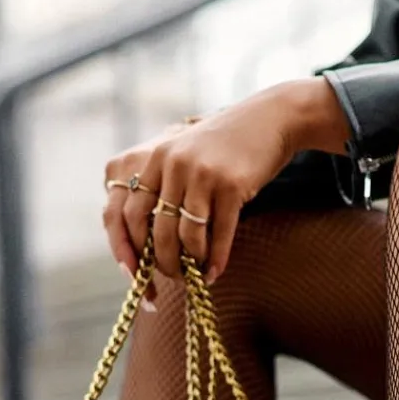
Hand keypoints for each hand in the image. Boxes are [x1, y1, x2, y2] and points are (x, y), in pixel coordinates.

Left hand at [102, 78, 349, 290]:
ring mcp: (204, 174)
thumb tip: (149, 244)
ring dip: (192, 265)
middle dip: (164, 264)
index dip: (129, 249)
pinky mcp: (232, 185)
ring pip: (188, 237)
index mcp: (156, 159)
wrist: (269, 121)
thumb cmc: (225, 149)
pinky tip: (216, 273)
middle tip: (174, 278)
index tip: (135, 273)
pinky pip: (220, 235)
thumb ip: (164, 188)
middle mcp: (175, 164)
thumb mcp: (185, 157)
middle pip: (158, 232)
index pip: (129, 213)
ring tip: (197, 276)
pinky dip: (217, 260)